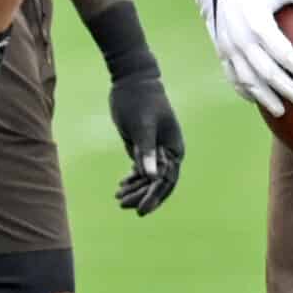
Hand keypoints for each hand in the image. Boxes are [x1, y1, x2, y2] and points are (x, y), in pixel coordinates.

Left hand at [110, 72, 184, 214]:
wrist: (131, 81)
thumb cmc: (139, 100)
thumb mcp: (142, 126)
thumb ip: (147, 150)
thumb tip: (152, 176)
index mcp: (174, 149)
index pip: (167, 180)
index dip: (154, 197)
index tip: (140, 210)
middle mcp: (168, 153)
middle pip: (158, 183)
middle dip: (141, 195)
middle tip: (122, 205)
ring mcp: (156, 151)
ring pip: (148, 178)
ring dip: (135, 190)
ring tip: (118, 199)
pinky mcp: (143, 146)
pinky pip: (141, 169)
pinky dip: (132, 180)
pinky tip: (121, 187)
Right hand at [187, 0, 292, 117]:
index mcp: (257, 21)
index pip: (282, 51)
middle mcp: (241, 38)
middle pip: (266, 71)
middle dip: (286, 88)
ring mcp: (228, 48)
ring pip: (248, 80)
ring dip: (265, 97)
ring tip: (282, 111)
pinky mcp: (221, 53)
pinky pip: (233, 78)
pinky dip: (246, 92)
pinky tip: (259, 101)